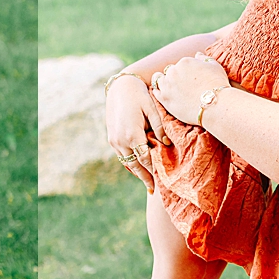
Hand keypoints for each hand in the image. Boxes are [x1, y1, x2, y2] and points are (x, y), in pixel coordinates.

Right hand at [106, 73, 168, 193]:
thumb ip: (159, 128)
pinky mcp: (111, 138)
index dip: (154, 171)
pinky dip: (130, 163)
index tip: (162, 182)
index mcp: (132, 134)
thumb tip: (166, 144)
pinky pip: (122, 155)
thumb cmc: (139, 95)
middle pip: (135, 165)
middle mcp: (121, 140)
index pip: (145, 159)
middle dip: (145, 178)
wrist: (120, 87)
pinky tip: (137, 168)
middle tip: (154, 191)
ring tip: (147, 183)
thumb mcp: (152, 109)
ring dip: (137, 172)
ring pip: (127, 162)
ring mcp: (114, 140)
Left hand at [150, 54, 229, 125]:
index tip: (191, 79)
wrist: (215, 104)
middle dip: (175, 76)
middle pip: (170, 71)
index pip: (181, 64)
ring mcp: (167, 85)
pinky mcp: (164, 99)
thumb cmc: (218, 85)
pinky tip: (165, 94)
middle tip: (182, 85)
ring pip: (158, 79)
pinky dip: (159, 91)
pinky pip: (156, 92)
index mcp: (185, 62)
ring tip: (170, 88)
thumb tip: (197, 54)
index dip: (186, 72)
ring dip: (163, 82)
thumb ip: (204, 58)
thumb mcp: (215, 66)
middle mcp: (173, 71)